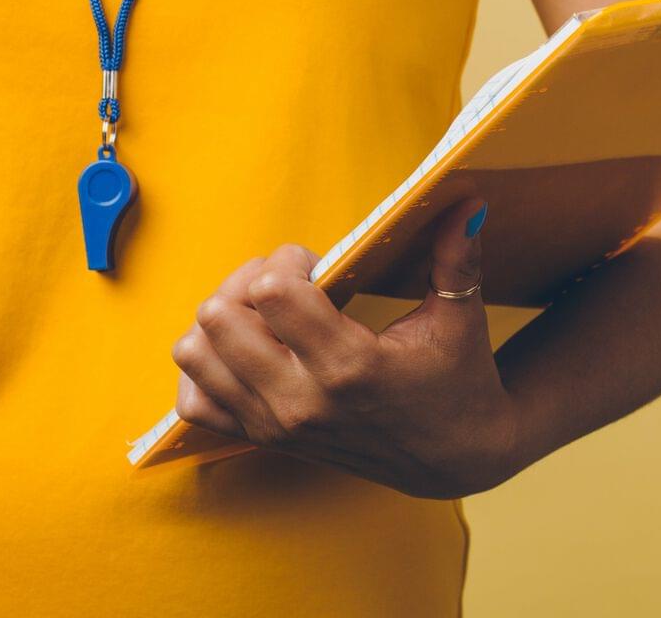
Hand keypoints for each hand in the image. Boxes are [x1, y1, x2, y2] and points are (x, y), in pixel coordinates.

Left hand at [171, 198, 521, 498]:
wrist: (454, 459)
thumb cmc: (458, 381)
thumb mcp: (460, 319)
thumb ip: (456, 258)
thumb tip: (466, 200)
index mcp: (350, 366)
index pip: (272, 293)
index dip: (287, 261)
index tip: (318, 265)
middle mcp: (302, 400)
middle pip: (219, 318)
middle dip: (248, 282)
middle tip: (288, 284)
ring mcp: (275, 424)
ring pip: (194, 354)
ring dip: (222, 321)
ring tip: (265, 315)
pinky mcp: (263, 439)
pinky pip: (193, 401)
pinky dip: (207, 367)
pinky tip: (247, 350)